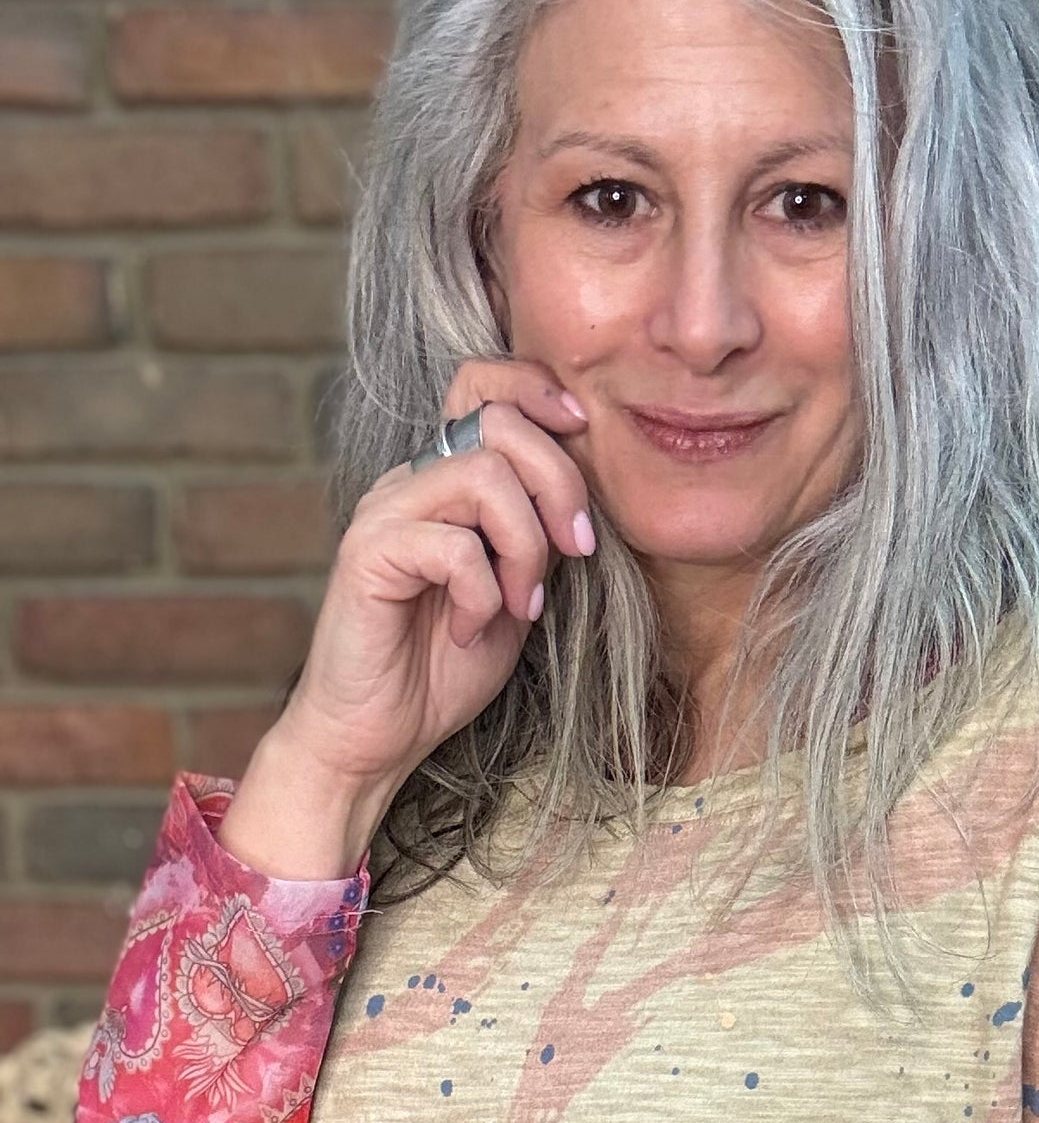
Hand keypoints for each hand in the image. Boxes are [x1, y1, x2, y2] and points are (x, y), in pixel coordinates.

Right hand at [218, 355, 593, 879]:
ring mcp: (384, 513)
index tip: (587, 430)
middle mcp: (410, 483)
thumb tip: (582, 497)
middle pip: (500, 424)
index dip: (538, 389)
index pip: (483, 385)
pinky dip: (482, 594)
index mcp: (443, 481)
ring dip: (525, 547)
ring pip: (484, 477)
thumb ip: (539, 538)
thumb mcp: (516, 594)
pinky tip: (468, 631)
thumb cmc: (442, 670)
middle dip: (560, 485)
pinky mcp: (367, 554)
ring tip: (519, 606)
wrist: (376, 737)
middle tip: (577, 553)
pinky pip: (454, 545)